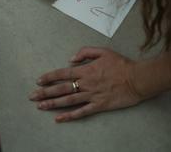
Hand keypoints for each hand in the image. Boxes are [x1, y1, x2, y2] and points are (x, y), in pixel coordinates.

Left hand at [29, 47, 143, 121]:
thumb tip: (70, 59)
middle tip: (32, 96)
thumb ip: (85, 52)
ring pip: (68, 101)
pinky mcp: (99, 106)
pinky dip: (69, 116)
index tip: (38, 80)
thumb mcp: (103, 51)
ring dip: (53, 103)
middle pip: (61, 88)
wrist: (137, 79)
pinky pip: (82, 112)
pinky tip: (59, 118)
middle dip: (45, 92)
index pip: (62, 73)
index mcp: (85, 70)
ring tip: (40, 106)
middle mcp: (85, 83)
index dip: (49, 77)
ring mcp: (91, 96)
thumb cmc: (121, 64)